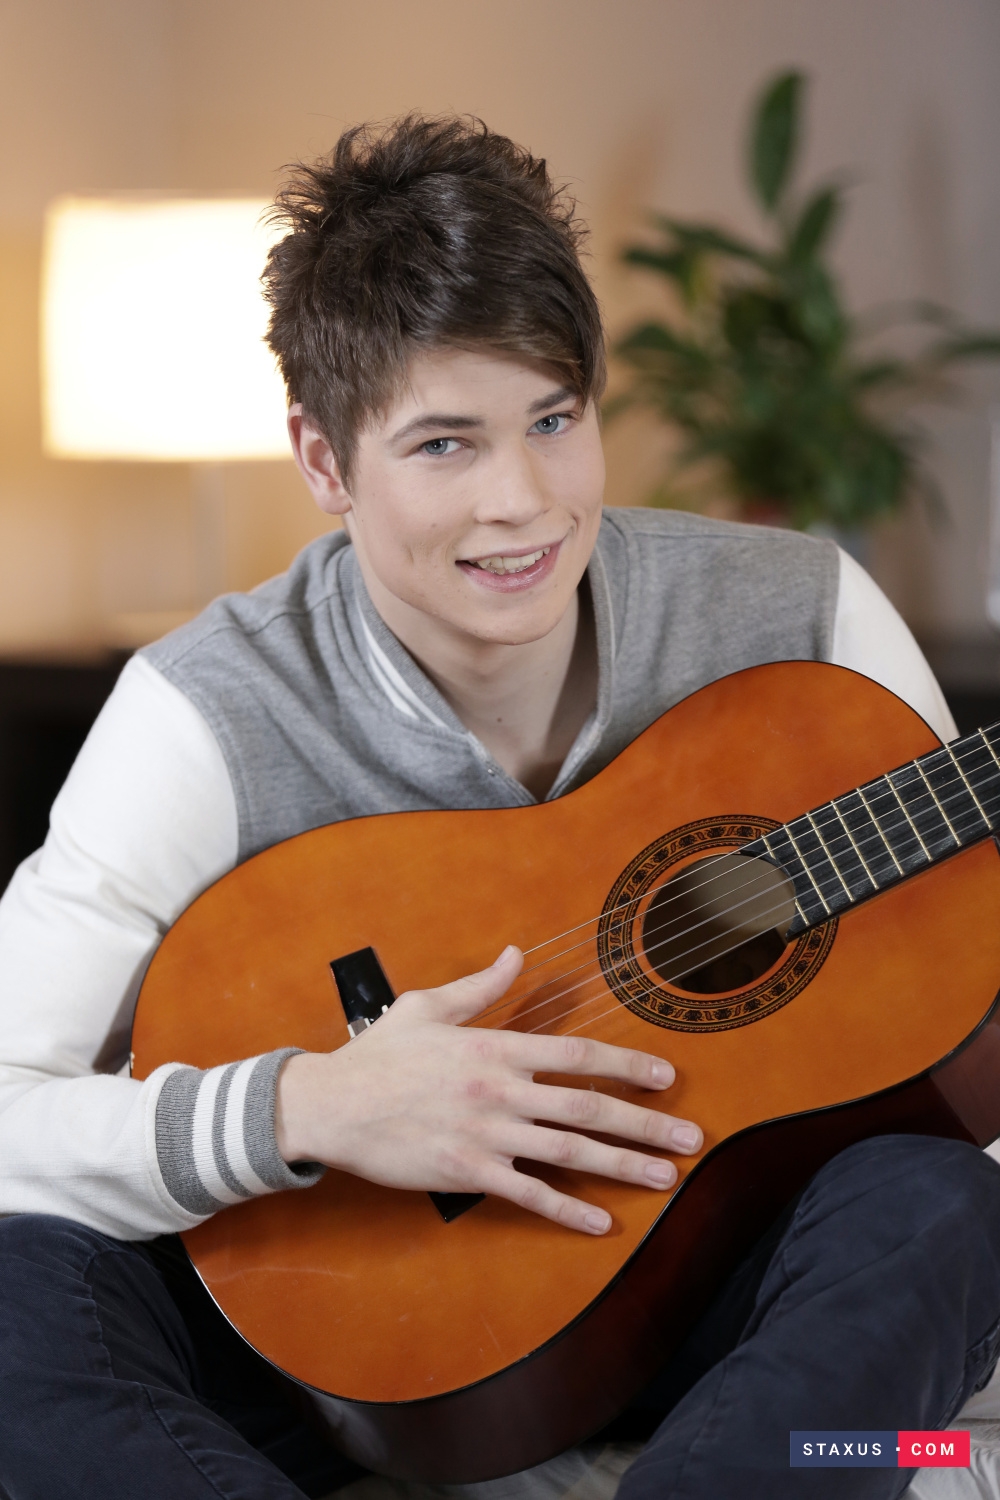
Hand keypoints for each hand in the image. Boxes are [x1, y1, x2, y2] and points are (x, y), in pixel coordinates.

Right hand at [274, 945, 702, 1234]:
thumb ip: (480, 985)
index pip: (577, 1053)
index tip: (666, 1077)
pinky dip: (567, 1211)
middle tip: (691, 1138)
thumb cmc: (379, 1054)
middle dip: (646, 1123)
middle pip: (588, 1107)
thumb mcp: (429, 1006)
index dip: (627, 1065)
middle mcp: (501, 1091)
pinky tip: (602, 1223)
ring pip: (569, 1152)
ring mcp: (487, 1136)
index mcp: (496, 1047)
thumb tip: (515, 954)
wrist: (330, 1106)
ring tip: (664, 1176)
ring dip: (622, 1165)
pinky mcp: (468, 1174)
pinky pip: (528, 1195)